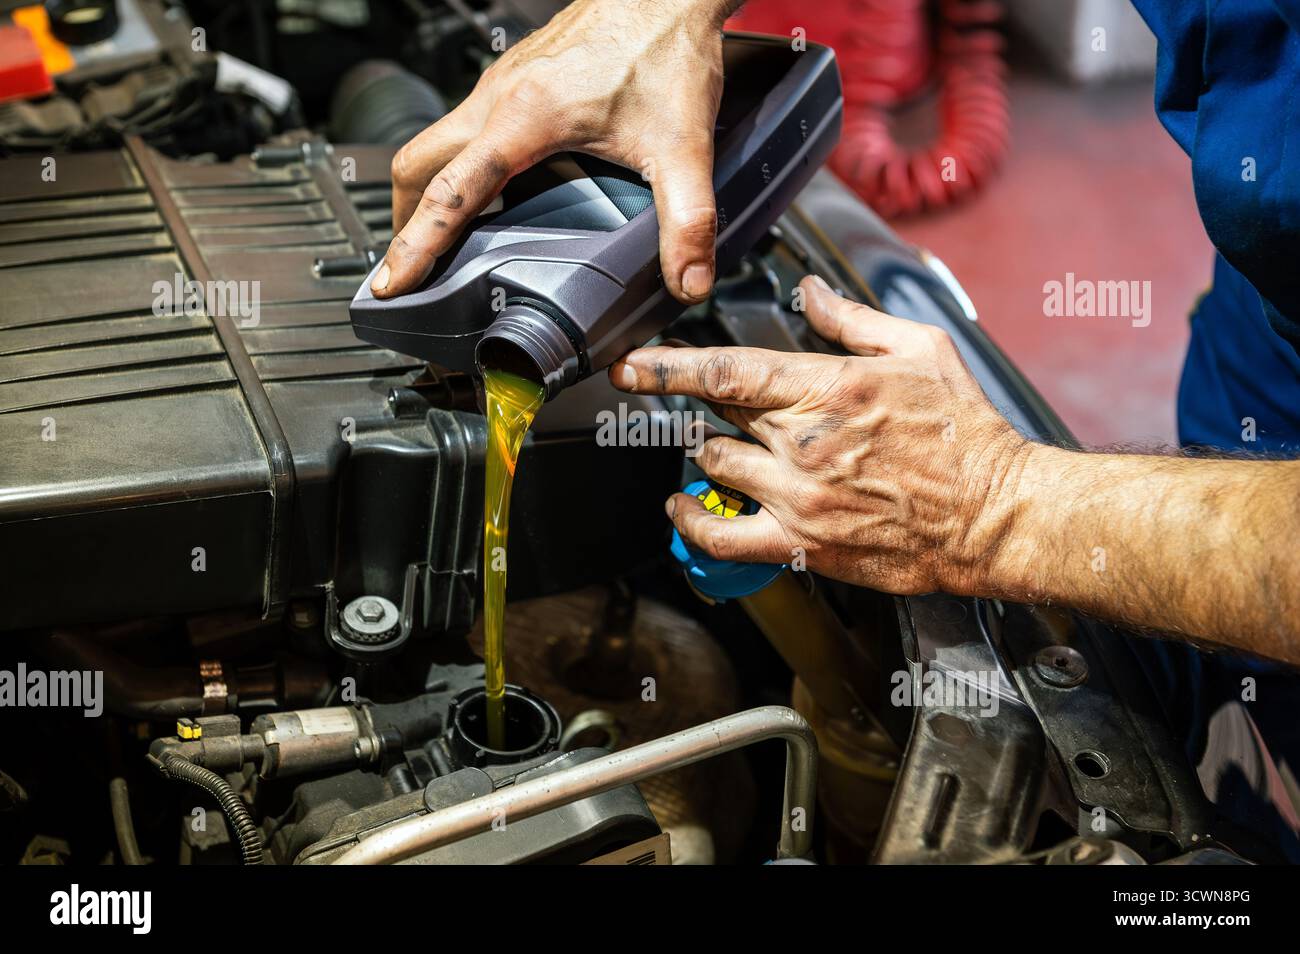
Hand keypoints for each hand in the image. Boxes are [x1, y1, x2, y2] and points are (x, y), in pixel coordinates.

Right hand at [373, 0, 733, 303]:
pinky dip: (454, 167)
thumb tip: (689, 282)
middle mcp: (498, 97)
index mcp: (523, 118)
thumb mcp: (683, 148)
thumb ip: (689, 221)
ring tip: (436, 242)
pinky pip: (464, 129)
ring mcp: (501, 85)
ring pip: (436, 142)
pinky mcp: (515, 79)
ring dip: (425, 192)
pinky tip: (486, 194)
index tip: (392, 284)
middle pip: (417, 165)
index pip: (449, 194)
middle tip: (407, 271)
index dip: (417, 246)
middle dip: (404, 222)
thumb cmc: (666, 50)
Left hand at [609, 275, 1032, 595]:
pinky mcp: (801, 545)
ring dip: (711, 452)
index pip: (726, 370)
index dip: (668, 366)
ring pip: (714, 464)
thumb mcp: (920, 350)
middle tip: (728, 407)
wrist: (994, 515)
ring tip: (731, 448)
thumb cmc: (964, 433)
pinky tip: (684, 508)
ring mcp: (798, 497)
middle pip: (718, 413)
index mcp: (829, 389)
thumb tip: (810, 292)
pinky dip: (692, 523)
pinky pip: (722, 537)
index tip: (633, 364)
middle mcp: (804, 443)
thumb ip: (852, 320)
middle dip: (710, 405)